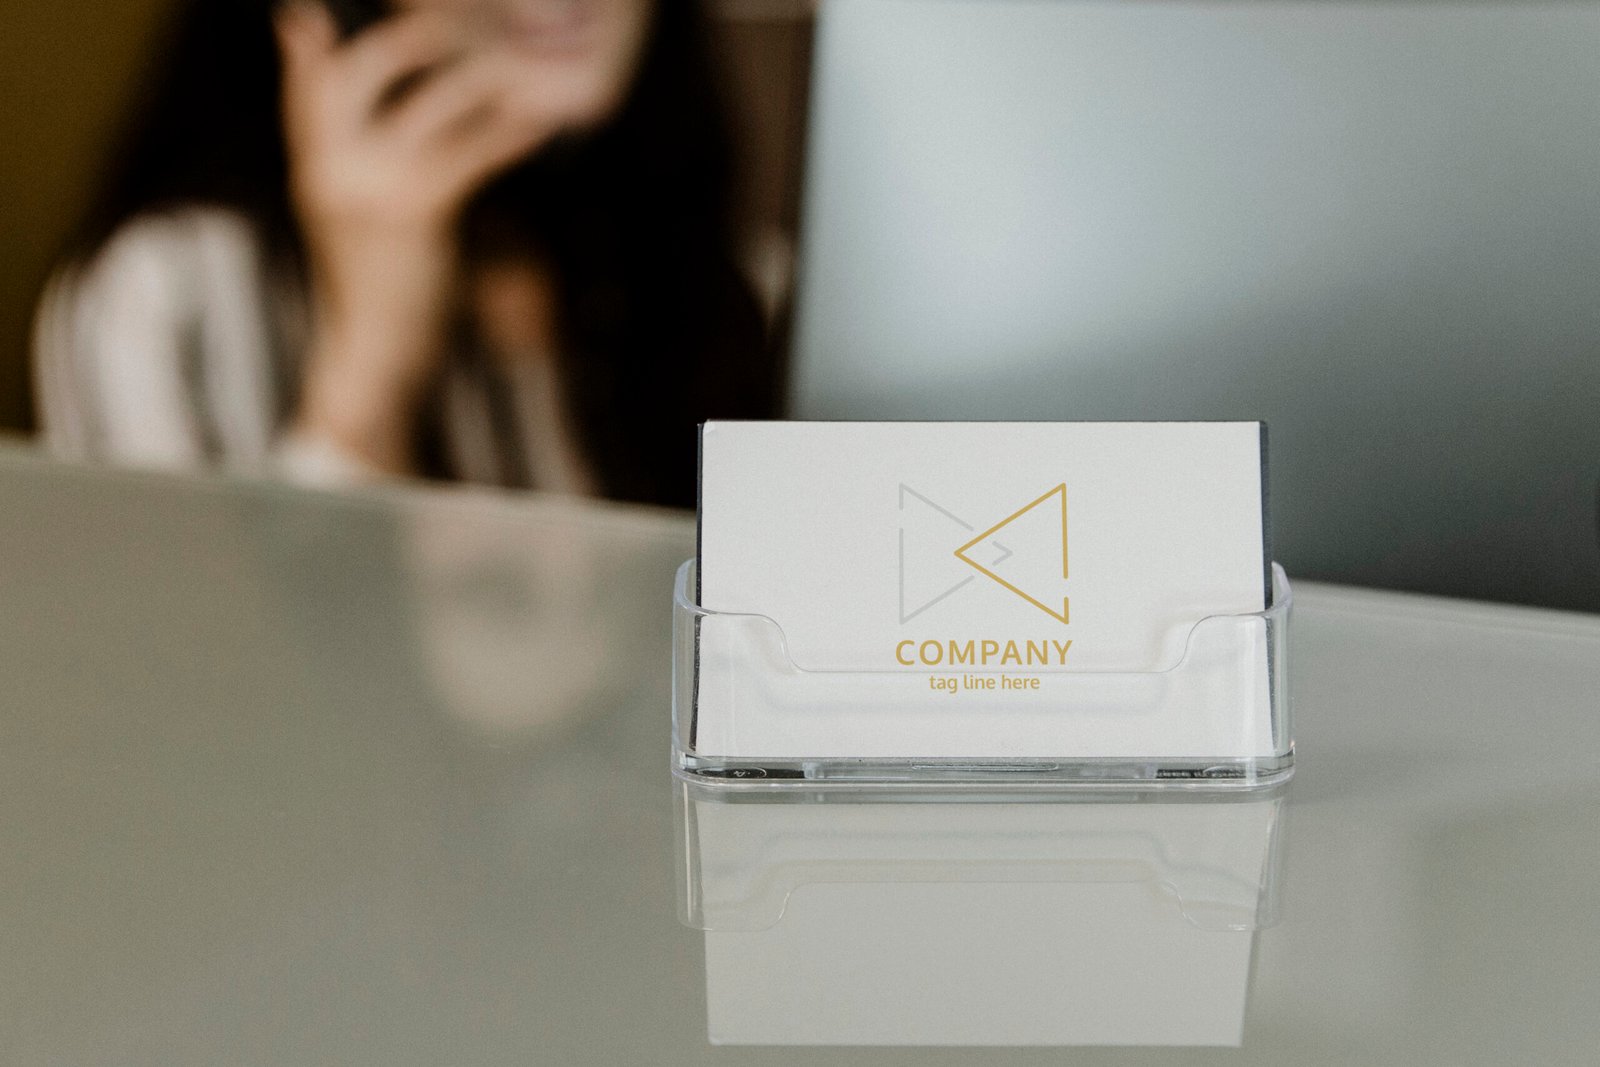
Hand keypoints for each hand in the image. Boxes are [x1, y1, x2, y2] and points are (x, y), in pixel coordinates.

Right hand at [274, 2, 565, 471]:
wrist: (375, 354)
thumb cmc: (380, 282)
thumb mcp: (353, 211)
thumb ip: (357, 153)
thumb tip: (385, 113)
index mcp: (314, 161)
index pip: (308, 77)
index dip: (325, 35)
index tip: (345, 4)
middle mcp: (330, 163)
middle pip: (365, 65)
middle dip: (420, 33)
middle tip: (469, 18)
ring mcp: (369, 185)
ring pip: (430, 101)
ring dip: (484, 73)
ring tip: (524, 59)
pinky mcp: (415, 212)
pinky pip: (470, 151)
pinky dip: (511, 131)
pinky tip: (543, 121)